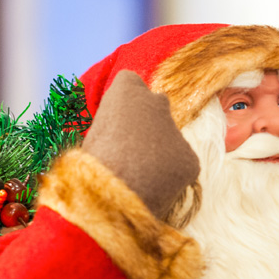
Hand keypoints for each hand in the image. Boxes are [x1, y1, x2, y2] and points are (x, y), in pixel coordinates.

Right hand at [82, 71, 199, 218]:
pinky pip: (181, 164)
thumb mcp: (91, 136)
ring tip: (141, 178)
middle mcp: (157, 101)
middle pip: (157, 105)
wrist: (110, 196)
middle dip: (149, 123)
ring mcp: (176, 129)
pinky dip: (171, 176)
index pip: (130, 81)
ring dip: (160, 153)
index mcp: (126, 91)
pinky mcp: (190, 158)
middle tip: (133, 150)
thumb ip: (111, 126)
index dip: (125, 103)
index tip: (119, 120)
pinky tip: (155, 190)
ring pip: (171, 139)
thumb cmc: (88, 167)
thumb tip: (118, 137)